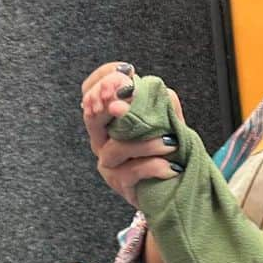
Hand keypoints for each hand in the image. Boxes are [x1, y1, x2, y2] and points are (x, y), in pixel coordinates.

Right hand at [81, 62, 182, 206]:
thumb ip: (162, 105)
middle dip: (108, 104)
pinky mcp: (119, 183)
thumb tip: (159, 88)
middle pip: (92, 117)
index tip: (126, 71)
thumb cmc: (166, 154)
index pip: (90, 91)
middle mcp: (101, 140)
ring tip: (171, 143)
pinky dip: (153, 166)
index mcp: (108, 120)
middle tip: (129, 98)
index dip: (103, 79)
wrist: (171, 190)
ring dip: (145, 143)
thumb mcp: (167, 124)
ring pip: (117, 147)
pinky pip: (132, 172)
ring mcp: (108, 163)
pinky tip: (171, 167)